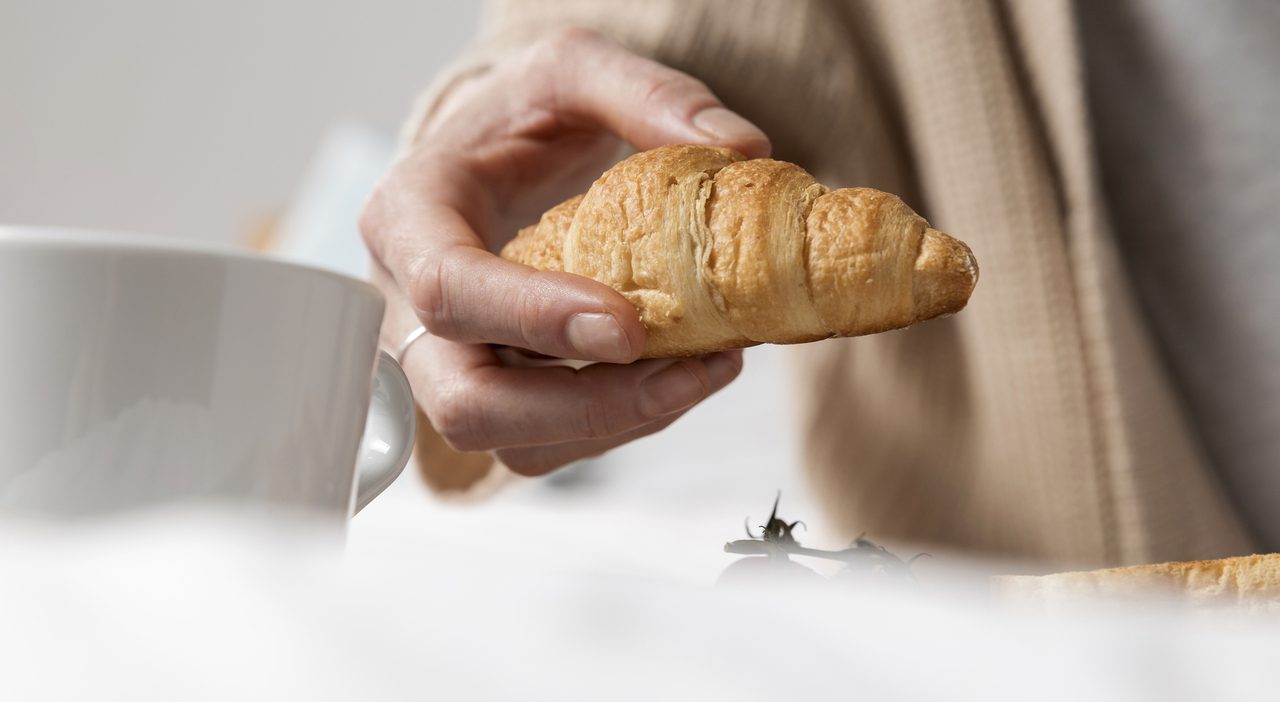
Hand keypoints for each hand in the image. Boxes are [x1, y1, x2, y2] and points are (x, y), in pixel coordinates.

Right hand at [360, 28, 769, 475]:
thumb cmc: (519, 120)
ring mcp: (447, 364)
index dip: (532, 317)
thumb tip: (738, 149)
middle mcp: (409, 308)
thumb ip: (645, 93)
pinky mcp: (492, 397)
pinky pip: (548, 445)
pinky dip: (622, 424)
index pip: (446, 289)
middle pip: (467, 402)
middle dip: (586, 405)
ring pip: (515, 441)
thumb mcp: (571, 70)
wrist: (496, 161)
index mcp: (408, 218)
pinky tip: (679, 377)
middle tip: (686, 370)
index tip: (626, 326)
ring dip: (620, 422)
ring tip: (707, 367)